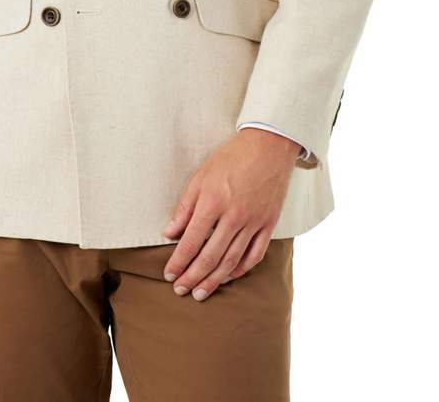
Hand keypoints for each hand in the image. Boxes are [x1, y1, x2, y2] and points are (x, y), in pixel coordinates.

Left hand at [162, 129, 300, 300]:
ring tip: (201, 292)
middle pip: (210, 256)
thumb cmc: (231, 158)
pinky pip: (255, 254)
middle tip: (181, 291)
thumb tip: (170, 233)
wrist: (268, 146)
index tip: (169, 275)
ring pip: (231, 260)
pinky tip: (229, 276)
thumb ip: (185, 207)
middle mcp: (233, 216)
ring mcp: (253, 222)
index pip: (191, 241)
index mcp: (213, 202)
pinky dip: (241, 269)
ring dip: (214, 280)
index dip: (178, 262)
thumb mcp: (200, 176)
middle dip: (193, 277)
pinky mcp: (269, 224)